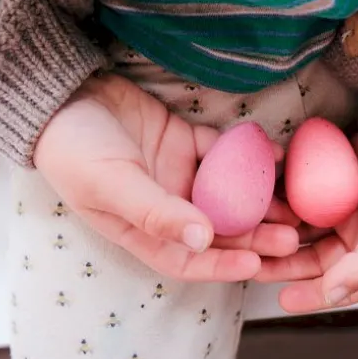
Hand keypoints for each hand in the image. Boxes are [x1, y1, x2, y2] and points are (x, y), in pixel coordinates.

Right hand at [34, 74, 298, 281]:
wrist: (62, 92)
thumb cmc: (72, 149)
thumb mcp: (110, 184)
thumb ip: (154, 212)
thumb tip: (201, 240)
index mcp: (141, 231)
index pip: (187, 261)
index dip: (221, 266)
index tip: (255, 263)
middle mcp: (166, 209)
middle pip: (218, 232)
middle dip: (255, 237)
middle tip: (291, 237)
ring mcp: (180, 176)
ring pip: (228, 196)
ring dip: (260, 202)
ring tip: (296, 204)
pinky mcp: (188, 143)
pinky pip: (226, 154)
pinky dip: (250, 156)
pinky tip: (277, 157)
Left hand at [255, 129, 357, 311]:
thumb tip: (331, 296)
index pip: (339, 284)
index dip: (311, 295)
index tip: (282, 300)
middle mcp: (356, 235)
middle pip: (311, 257)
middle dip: (283, 263)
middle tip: (253, 265)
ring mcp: (340, 205)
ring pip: (300, 225)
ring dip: (277, 228)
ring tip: (254, 229)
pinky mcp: (328, 176)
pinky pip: (299, 190)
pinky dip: (282, 193)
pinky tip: (262, 196)